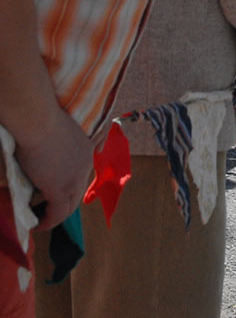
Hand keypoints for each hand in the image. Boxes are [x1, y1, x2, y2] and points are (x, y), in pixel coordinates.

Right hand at [16, 105, 92, 230]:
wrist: (39, 121)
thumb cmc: (41, 121)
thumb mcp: (54, 133)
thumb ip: (55, 146)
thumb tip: (42, 155)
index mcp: (86, 151)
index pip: (81, 175)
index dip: (69, 187)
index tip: (52, 193)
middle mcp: (85, 167)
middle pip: (78, 193)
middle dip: (64, 204)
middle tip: (47, 211)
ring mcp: (74, 179)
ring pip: (70, 206)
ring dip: (56, 215)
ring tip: (41, 220)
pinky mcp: (60, 189)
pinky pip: (57, 213)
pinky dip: (49, 222)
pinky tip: (38, 225)